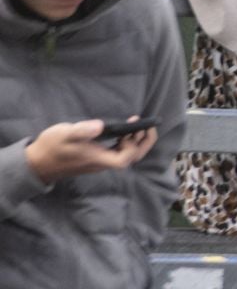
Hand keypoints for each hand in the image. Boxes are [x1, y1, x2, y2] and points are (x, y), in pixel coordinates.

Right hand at [24, 119, 157, 182]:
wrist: (37, 162)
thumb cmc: (51, 147)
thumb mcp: (64, 135)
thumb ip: (82, 130)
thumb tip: (100, 126)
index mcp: (97, 159)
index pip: (124, 160)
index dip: (133, 146)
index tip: (132, 129)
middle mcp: (103, 163)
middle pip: (132, 158)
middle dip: (144, 143)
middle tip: (148, 125)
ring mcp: (100, 162)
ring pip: (126, 156)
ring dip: (136, 142)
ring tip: (137, 125)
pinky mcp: (97, 158)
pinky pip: (118, 153)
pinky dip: (126, 143)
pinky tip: (123, 132)